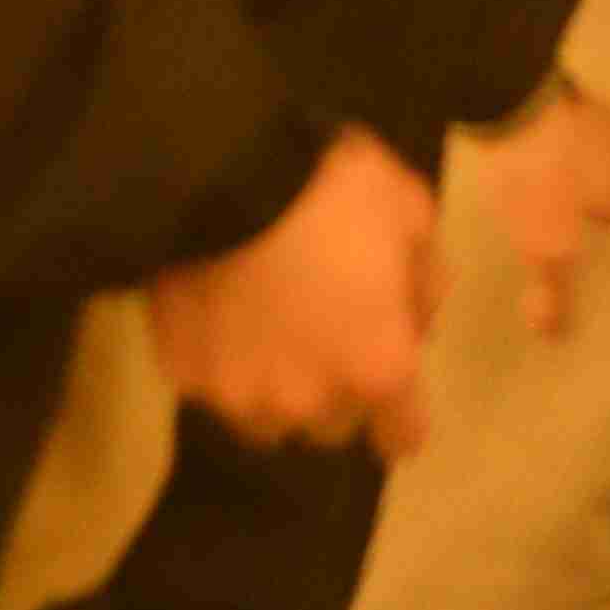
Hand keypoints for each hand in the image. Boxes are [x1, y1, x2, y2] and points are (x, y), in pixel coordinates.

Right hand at [146, 133, 439, 456]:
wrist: (216, 172)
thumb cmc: (330, 188)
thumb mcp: (409, 211)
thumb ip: (424, 279)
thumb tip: (413, 318)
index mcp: (379, 366)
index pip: (402, 437)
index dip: (400, 415)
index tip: (389, 383)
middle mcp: (313, 401)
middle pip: (334, 425)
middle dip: (337, 389)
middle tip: (324, 333)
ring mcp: (243, 396)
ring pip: (271, 420)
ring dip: (277, 390)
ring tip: (267, 334)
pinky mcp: (185, 378)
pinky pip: (214, 389)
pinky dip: (222, 365)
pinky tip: (220, 319)